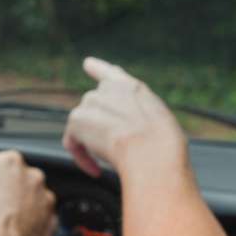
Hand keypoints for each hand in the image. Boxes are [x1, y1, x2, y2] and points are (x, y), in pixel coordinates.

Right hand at [0, 150, 57, 235]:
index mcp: (9, 161)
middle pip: (14, 182)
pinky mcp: (53, 220)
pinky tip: (13, 235)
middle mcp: (32, 176)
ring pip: (29, 201)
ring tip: (0, 226)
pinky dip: (29, 226)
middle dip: (4, 194)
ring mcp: (46, 198)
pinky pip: (40, 220)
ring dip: (18, 210)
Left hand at [63, 57, 187, 178]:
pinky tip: (96, 170)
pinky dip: (82, 158)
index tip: (88, 64)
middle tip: (113, 151)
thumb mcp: (158, 121)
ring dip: (91, 143)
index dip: (98, 69)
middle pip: (93, 107)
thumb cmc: (163, 145)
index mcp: (132, 88)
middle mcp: (109, 88)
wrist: (152, 152)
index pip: (111, 73)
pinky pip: (72, 141)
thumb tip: (128, 131)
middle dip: (99, 127)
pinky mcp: (77, 119)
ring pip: (82, 124)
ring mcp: (92, 101)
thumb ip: (139, 114)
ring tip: (109, 161)